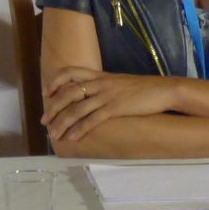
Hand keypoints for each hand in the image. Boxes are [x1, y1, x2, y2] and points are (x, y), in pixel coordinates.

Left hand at [42, 68, 179, 141]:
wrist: (163, 90)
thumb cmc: (144, 89)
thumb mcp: (119, 83)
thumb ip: (104, 87)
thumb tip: (91, 97)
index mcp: (101, 76)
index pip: (71, 72)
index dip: (56, 81)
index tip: (46, 93)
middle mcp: (100, 83)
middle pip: (68, 92)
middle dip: (53, 108)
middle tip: (45, 121)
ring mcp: (107, 95)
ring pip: (77, 108)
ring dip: (63, 123)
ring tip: (54, 135)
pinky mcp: (115, 108)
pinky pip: (92, 120)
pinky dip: (80, 129)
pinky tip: (72, 138)